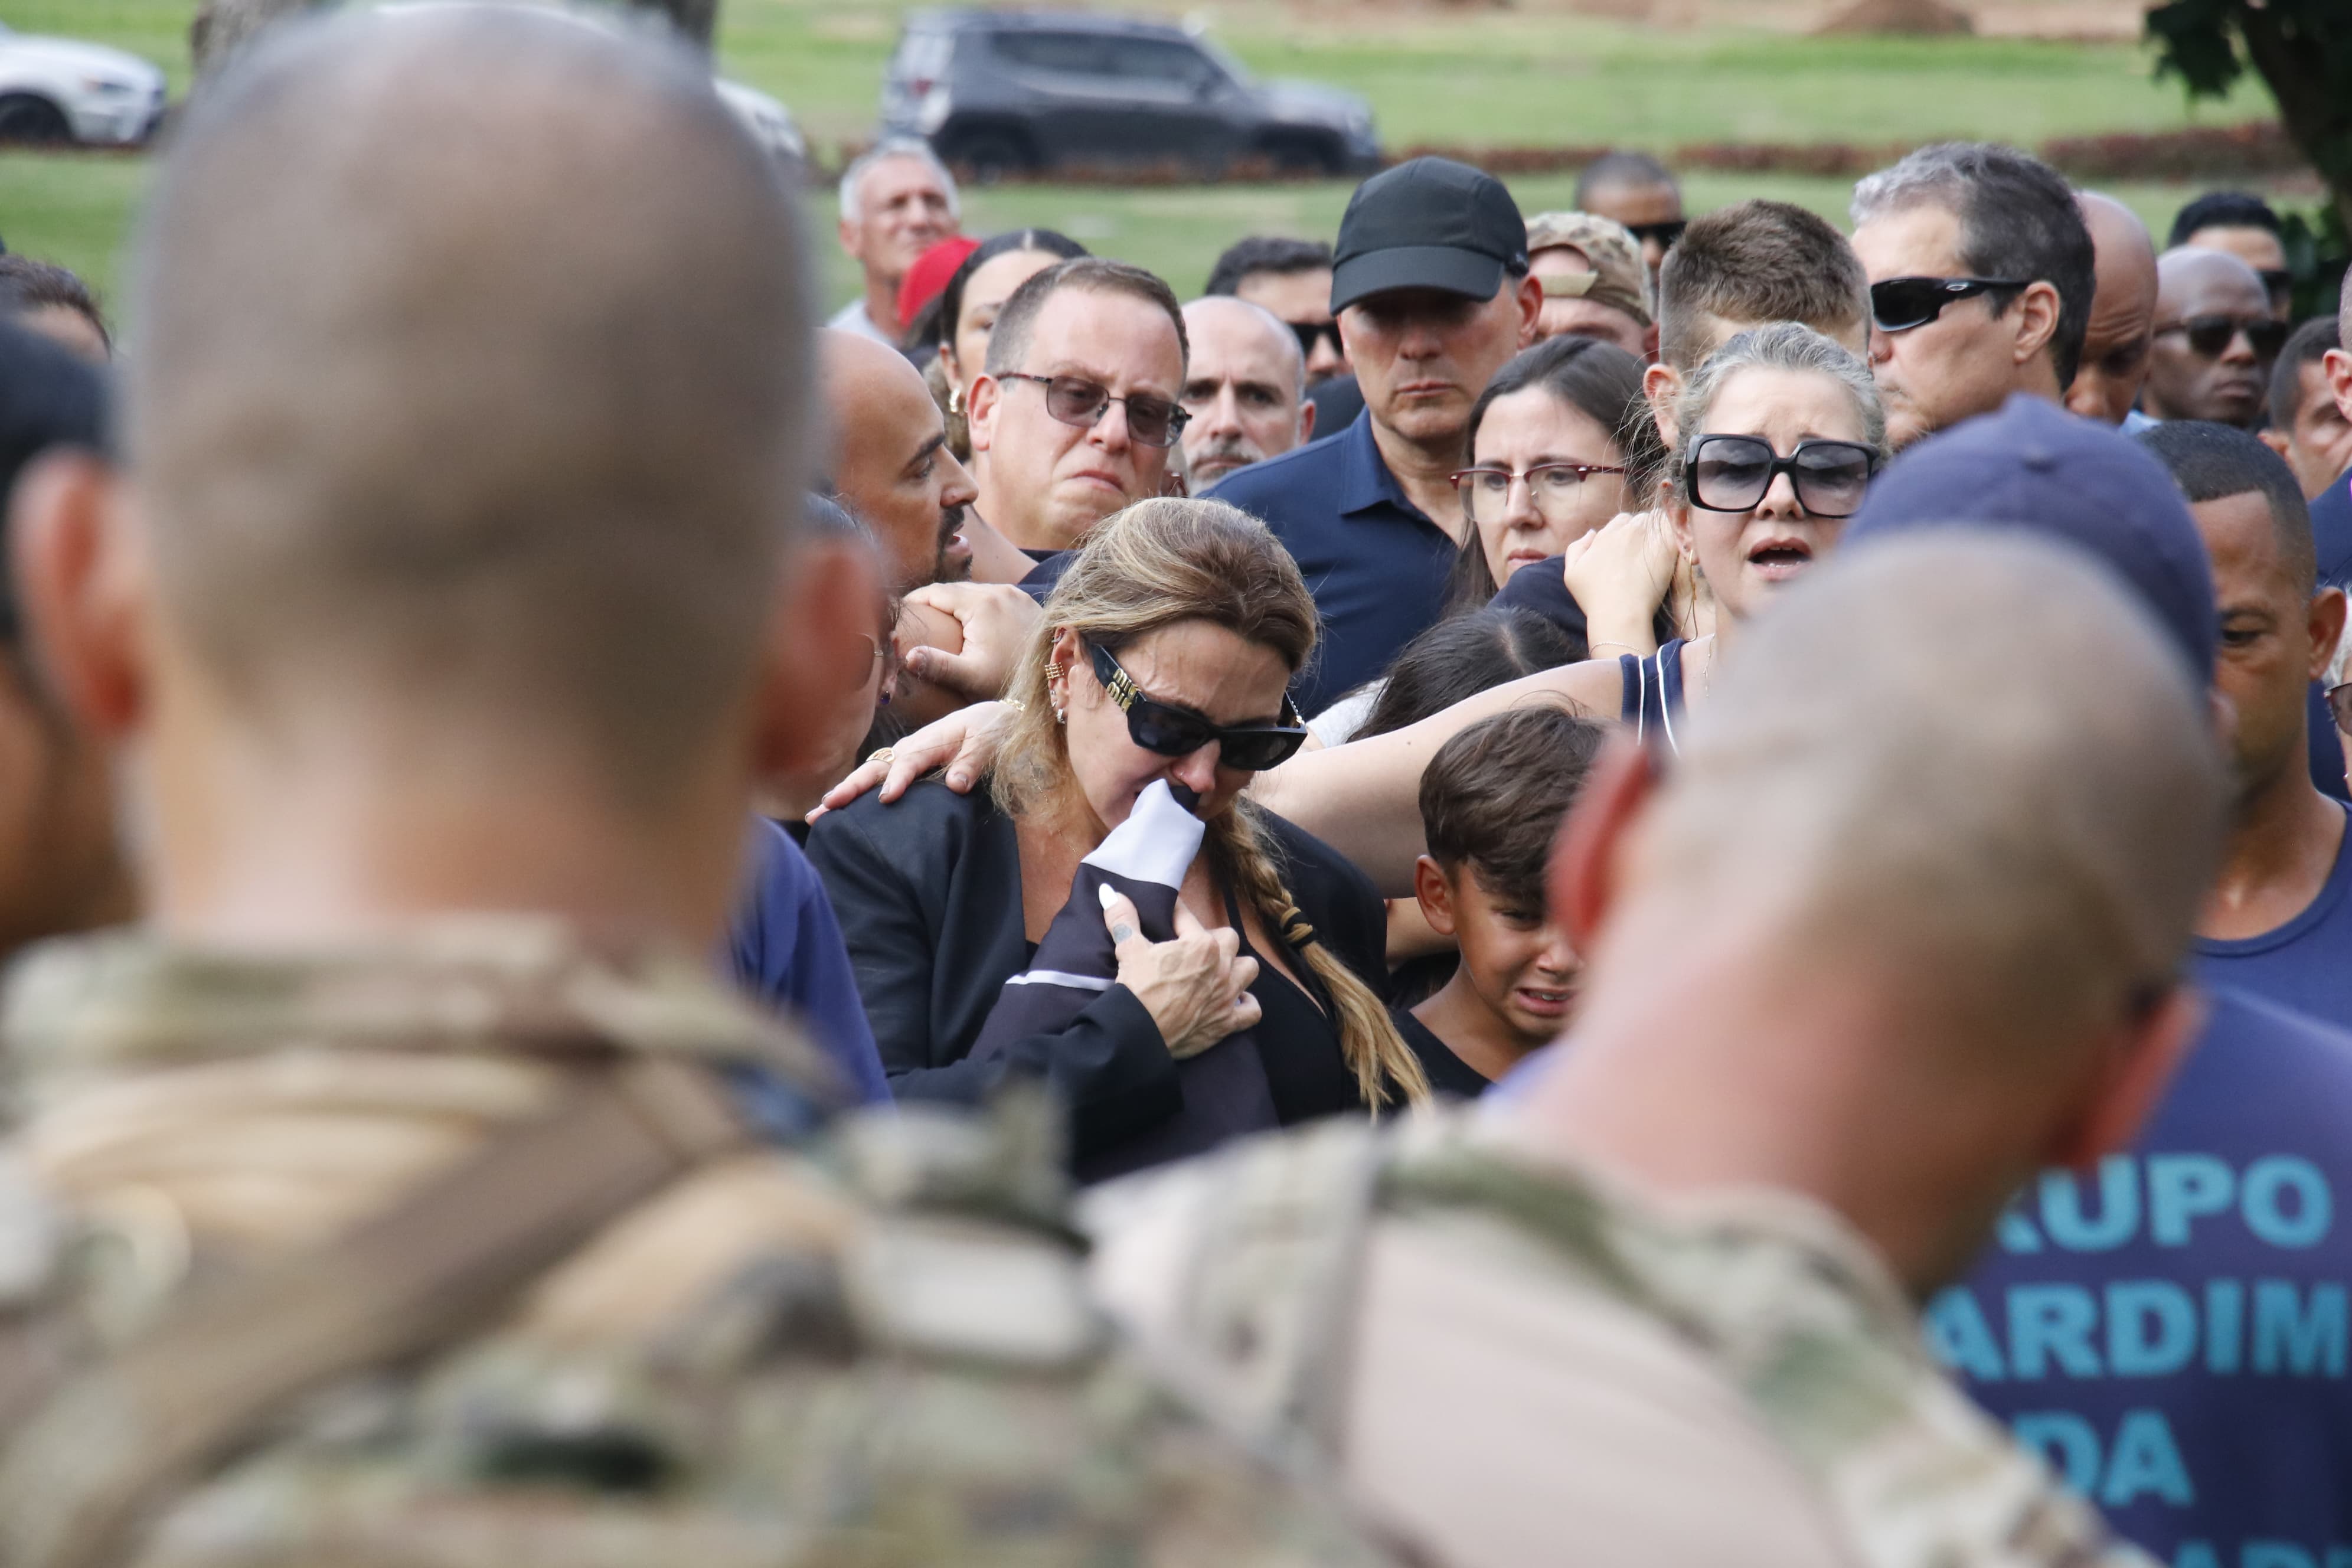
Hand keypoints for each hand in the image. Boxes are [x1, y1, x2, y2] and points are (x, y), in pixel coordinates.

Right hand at [805, 699, 1010, 822]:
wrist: (993, 717)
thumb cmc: (991, 730)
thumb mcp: (989, 743)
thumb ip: (973, 763)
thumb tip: (956, 786)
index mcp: (930, 741)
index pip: (909, 763)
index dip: (897, 780)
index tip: (885, 799)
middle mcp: (910, 748)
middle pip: (875, 768)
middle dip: (850, 787)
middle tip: (826, 806)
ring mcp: (903, 755)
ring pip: (869, 773)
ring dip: (844, 791)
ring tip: (819, 812)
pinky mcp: (904, 763)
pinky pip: (876, 777)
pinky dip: (855, 791)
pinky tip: (837, 808)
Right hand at [899, 582, 1042, 699]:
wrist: (1059, 680)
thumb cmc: (1013, 682)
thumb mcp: (972, 677)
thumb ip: (938, 665)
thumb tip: (905, 655)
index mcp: (981, 602)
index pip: (934, 591)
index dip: (912, 601)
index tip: (896, 613)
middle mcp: (999, 590)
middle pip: (954, 590)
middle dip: (931, 602)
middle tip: (912, 618)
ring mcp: (1015, 594)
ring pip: (973, 592)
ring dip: (954, 604)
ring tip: (936, 622)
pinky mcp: (1025, 602)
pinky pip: (992, 598)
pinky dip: (975, 607)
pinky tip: (968, 624)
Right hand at [1101, 886, 1259, 1059]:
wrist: (1139, 1033)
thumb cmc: (1137, 989)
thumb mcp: (1129, 949)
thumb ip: (1123, 918)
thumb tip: (1110, 892)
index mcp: (1200, 945)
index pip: (1190, 918)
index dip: (1177, 916)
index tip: (1170, 918)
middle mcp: (1221, 966)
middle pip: (1229, 939)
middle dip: (1214, 939)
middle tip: (1193, 948)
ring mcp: (1227, 994)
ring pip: (1248, 969)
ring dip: (1237, 967)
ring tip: (1220, 970)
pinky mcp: (1227, 1021)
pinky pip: (1252, 1010)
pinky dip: (1246, 1005)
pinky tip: (1236, 1001)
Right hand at [1560, 510, 1677, 655]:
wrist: (1620, 613)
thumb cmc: (1594, 598)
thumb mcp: (1571, 574)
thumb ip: (1576, 548)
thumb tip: (1592, 533)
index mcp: (1605, 536)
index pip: (1621, 521)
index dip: (1625, 532)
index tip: (1629, 548)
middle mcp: (1625, 532)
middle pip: (1639, 520)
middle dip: (1642, 530)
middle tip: (1645, 550)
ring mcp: (1646, 538)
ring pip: (1656, 523)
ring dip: (1658, 532)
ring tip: (1659, 551)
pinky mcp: (1666, 547)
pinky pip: (1673, 530)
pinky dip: (1675, 535)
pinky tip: (1673, 550)